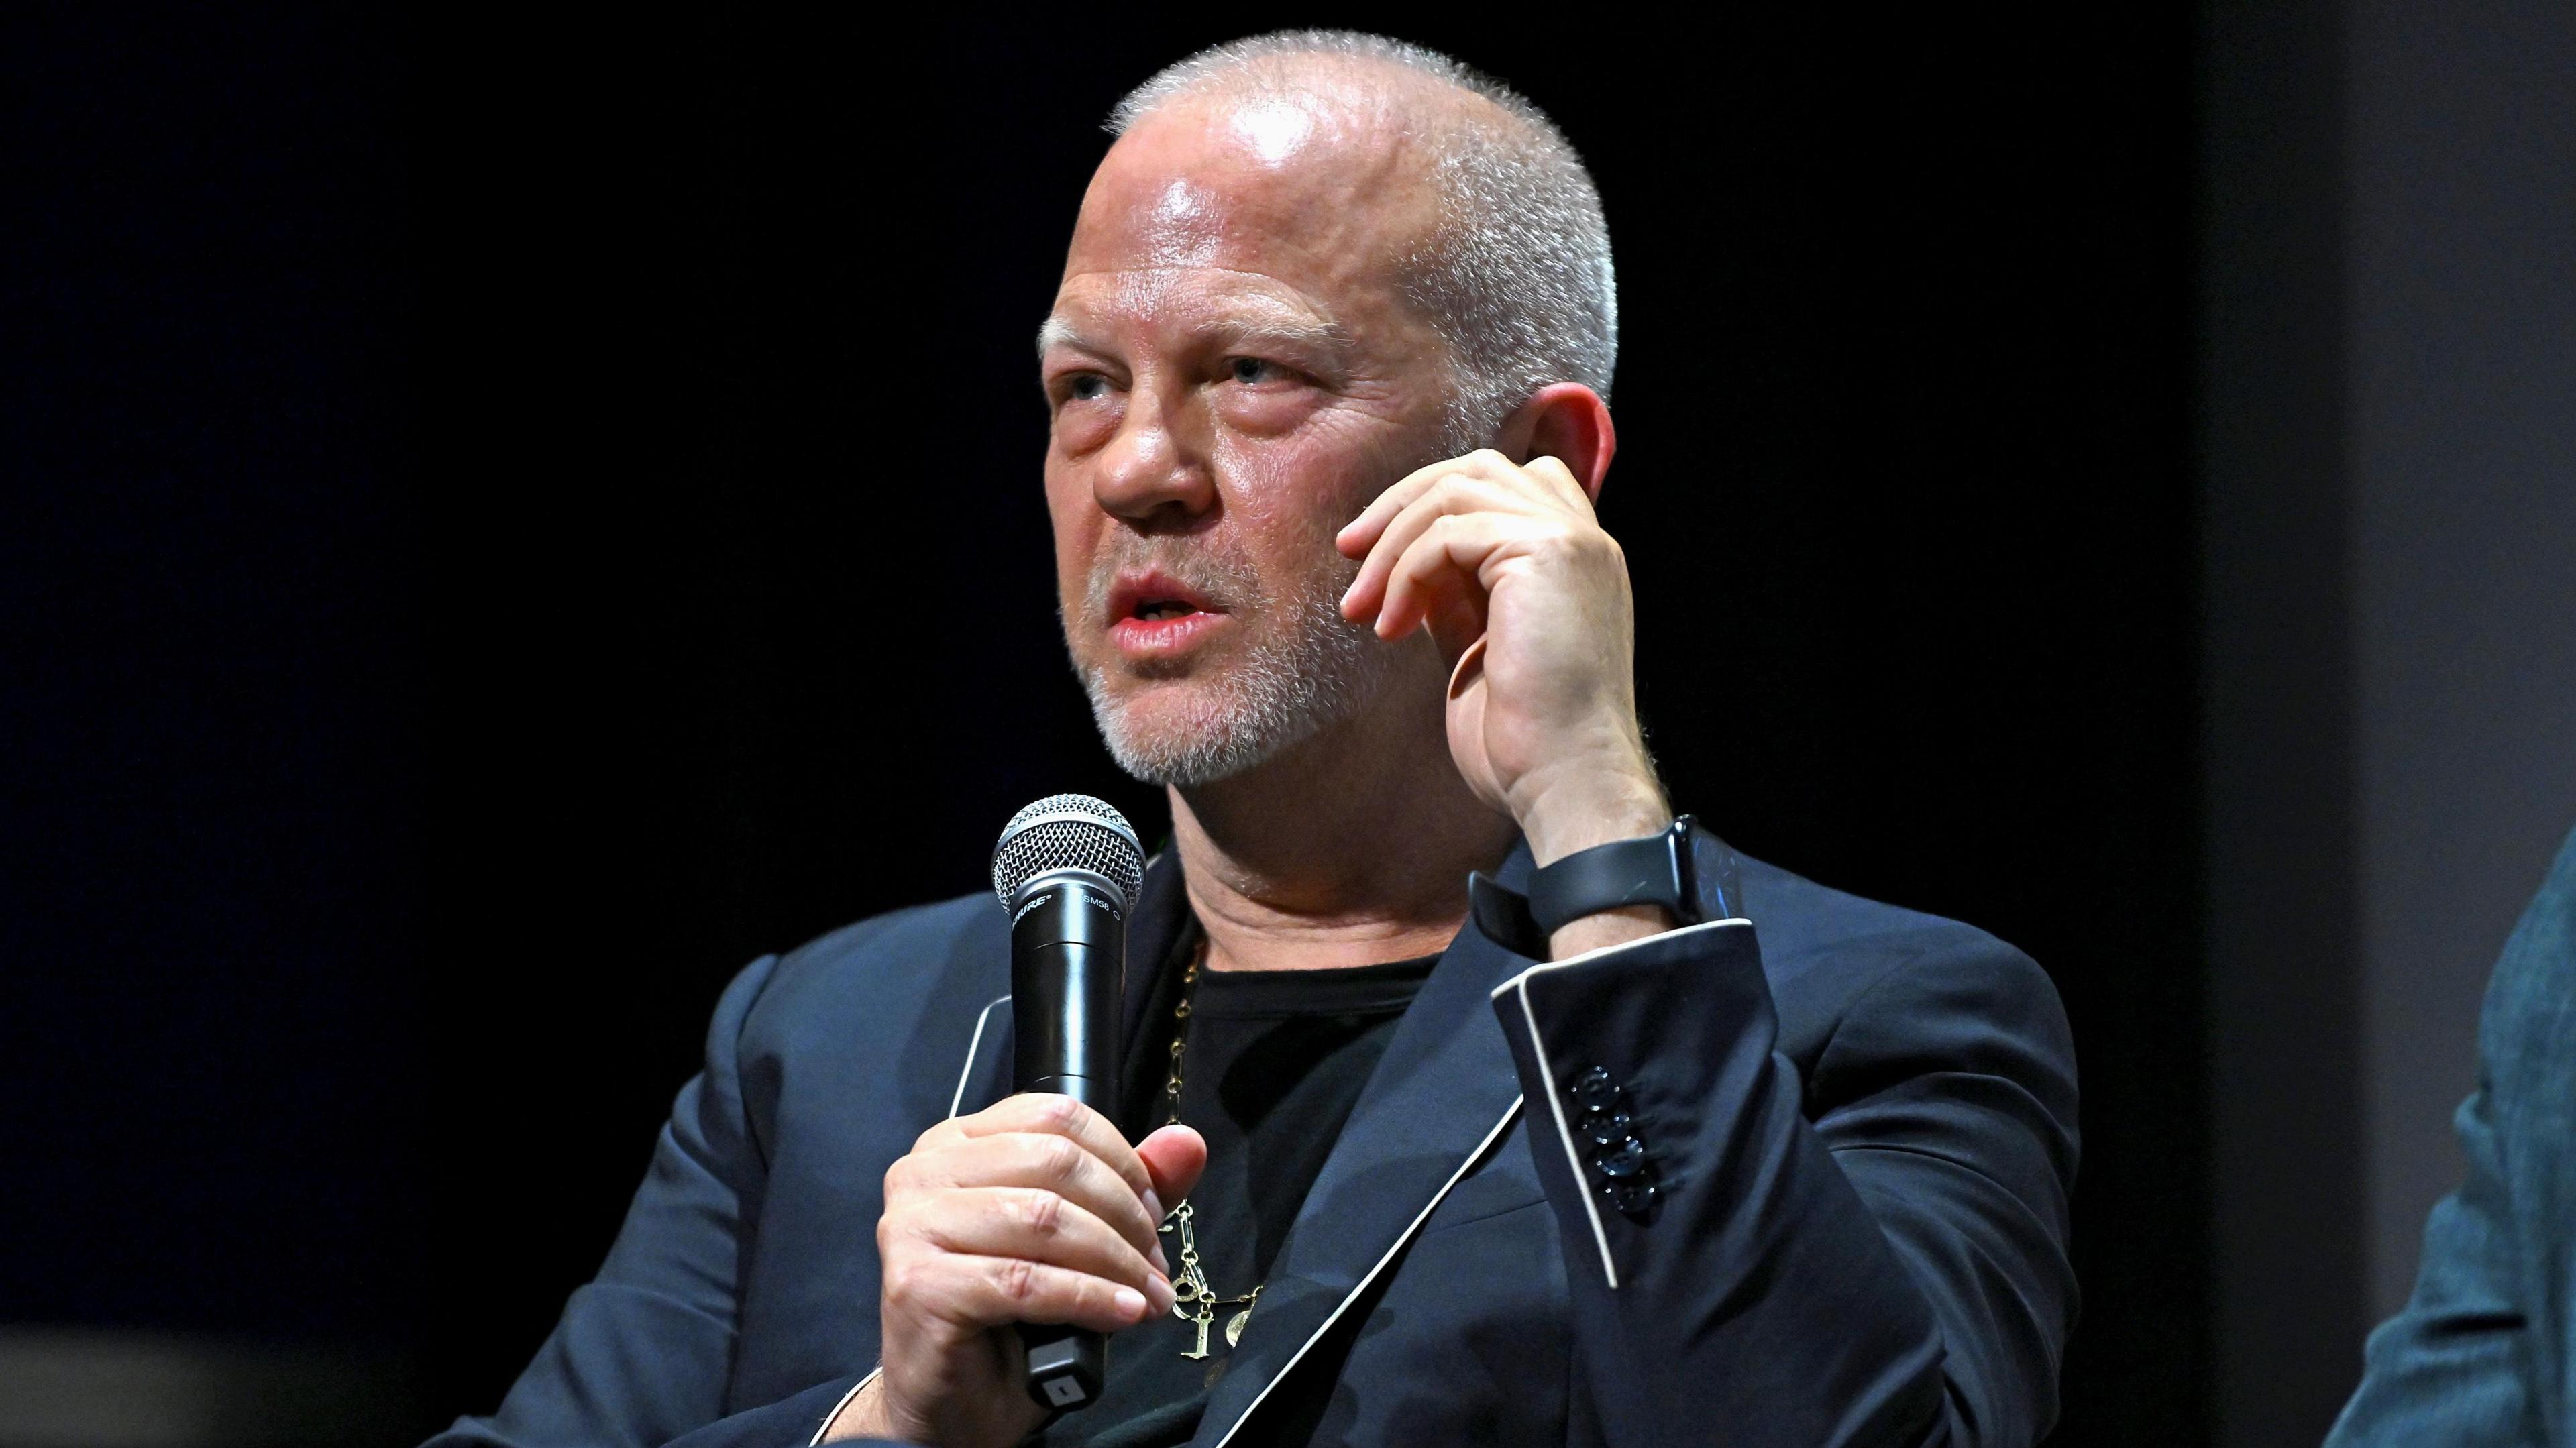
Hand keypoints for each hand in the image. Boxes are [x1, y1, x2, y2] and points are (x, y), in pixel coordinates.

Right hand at [826, 1095, 1205, 1446]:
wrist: (950, 1406)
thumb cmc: (1005, 1320)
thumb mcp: (1075, 1242)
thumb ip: (1125, 1188)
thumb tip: (1186, 1143)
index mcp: (957, 1143)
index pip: (1056, 1114)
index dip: (1121, 1160)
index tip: (1154, 1210)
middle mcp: (924, 1171)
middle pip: (1055, 1161)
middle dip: (1124, 1214)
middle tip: (1154, 1263)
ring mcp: (913, 1225)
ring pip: (1044, 1219)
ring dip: (1114, 1261)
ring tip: (1147, 1295)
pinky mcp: (918, 1283)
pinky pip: (1024, 1281)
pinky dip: (1088, 1297)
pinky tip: (1123, 1313)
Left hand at [1337, 448, 1667, 867]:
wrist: (1567, 782)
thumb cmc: (1525, 741)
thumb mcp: (1478, 649)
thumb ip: (1455, 598)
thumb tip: (1407, 570)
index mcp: (1574, 560)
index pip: (1505, 485)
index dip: (1437, 503)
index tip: (1377, 556)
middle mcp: (1582, 538)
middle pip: (1476, 469)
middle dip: (1402, 503)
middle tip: (1349, 552)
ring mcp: (1571, 540)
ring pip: (1456, 490)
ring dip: (1393, 542)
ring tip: (1360, 607)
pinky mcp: (1548, 552)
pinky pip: (1450, 531)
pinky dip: (1406, 572)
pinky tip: (1389, 628)